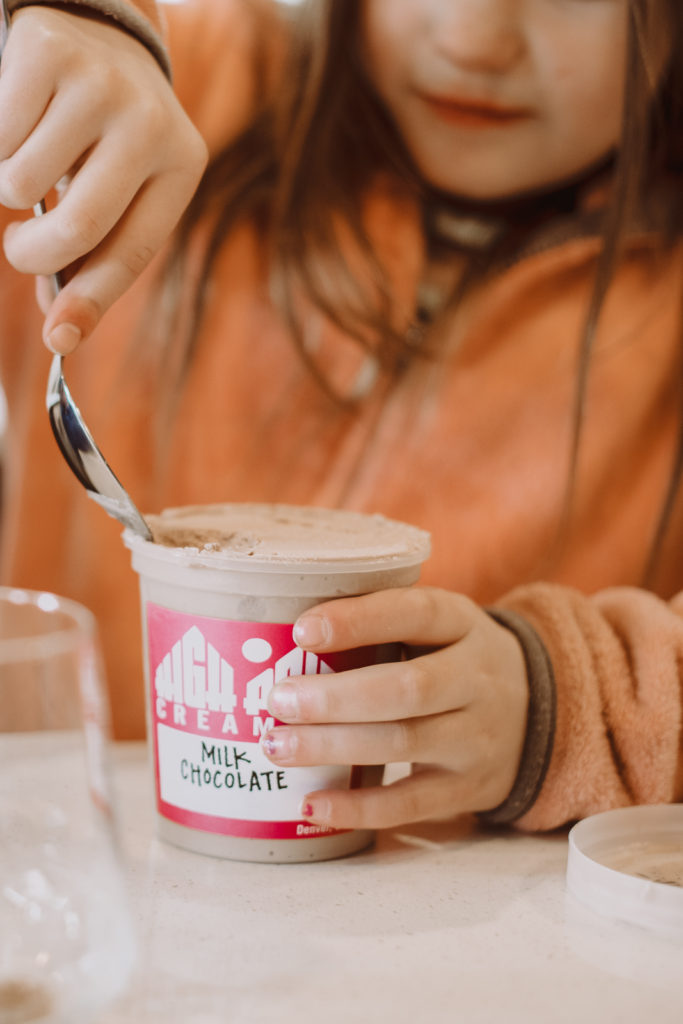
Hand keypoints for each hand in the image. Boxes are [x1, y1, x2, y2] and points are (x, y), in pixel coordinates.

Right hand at [0, 7, 207, 352]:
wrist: (96, 28)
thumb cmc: (107, 134)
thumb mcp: (120, 189)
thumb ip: (95, 254)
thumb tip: (61, 330)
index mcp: (181, 166)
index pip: (132, 251)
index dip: (91, 301)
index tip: (58, 339)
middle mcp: (151, 124)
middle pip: (77, 228)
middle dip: (33, 254)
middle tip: (20, 246)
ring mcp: (101, 85)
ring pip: (20, 185)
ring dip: (8, 190)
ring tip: (30, 161)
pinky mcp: (48, 54)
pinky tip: (18, 124)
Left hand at [263, 587, 528, 829]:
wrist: (539, 712)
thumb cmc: (456, 659)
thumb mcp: (440, 625)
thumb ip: (383, 621)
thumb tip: (282, 633)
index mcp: (464, 624)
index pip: (416, 614)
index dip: (359, 621)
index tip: (303, 631)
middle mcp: (477, 679)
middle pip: (408, 689)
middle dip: (336, 696)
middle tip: (279, 699)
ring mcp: (477, 739)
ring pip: (404, 743)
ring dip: (334, 746)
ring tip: (277, 745)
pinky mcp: (468, 789)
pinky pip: (411, 802)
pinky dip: (358, 806)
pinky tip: (312, 802)